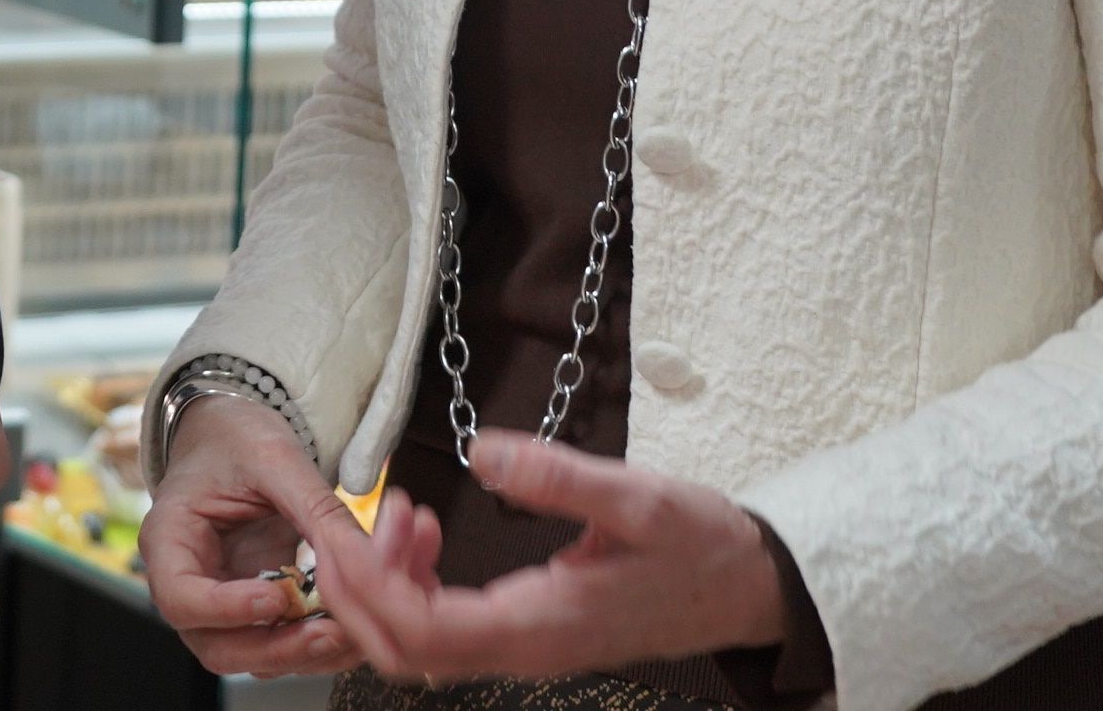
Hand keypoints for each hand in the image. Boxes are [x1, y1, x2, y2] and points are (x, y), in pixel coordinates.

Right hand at [137, 394, 359, 679]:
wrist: (234, 434)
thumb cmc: (236, 437)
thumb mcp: (274, 457)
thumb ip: (315, 507)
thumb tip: (365, 559)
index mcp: (169, 539)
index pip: (182, 598)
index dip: (228, 609)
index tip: (278, 597)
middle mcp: (187, 582)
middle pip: (217, 646)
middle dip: (277, 648)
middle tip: (329, 632)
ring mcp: (220, 602)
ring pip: (251, 656)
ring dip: (301, 654)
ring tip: (351, 631)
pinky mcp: (253, 607)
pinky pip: (278, 641)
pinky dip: (313, 645)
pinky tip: (350, 627)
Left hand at [304, 434, 783, 684]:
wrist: (749, 588)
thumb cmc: (700, 545)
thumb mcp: (639, 496)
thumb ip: (559, 476)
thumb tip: (483, 451)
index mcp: (542, 624)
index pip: (423, 632)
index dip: (372, 588)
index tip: (359, 525)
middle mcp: (524, 650)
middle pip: (403, 651)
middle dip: (357, 590)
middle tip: (353, 515)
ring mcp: (524, 649)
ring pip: (418, 646)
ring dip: (384, 587)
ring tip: (400, 513)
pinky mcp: (527, 634)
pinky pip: (446, 630)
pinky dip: (414, 587)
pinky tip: (424, 534)